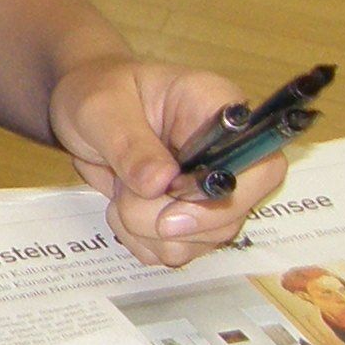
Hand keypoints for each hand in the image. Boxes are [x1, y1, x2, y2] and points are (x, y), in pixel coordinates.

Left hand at [48, 56, 286, 267]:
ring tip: (119, 193)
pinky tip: (122, 208)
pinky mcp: (192, 217)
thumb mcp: (100, 110)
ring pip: (203, 241)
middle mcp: (227, 154)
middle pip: (231, 214)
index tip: (169, 210)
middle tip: (125, 196)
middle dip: (168, 219)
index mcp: (218, 111)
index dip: (225, 198)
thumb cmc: (96, 93)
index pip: (262, 166)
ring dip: (148, 230)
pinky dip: (142, 241)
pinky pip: (178, 251)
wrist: (82, 112)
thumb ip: (129, 144)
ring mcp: (213, 191)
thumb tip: (160, 184)